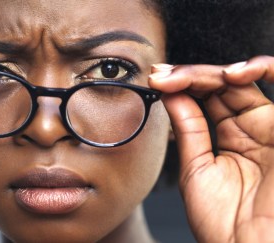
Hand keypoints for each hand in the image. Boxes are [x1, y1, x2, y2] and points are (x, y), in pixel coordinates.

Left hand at [149, 57, 273, 241]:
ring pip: (245, 81)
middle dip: (189, 76)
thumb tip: (170, 94)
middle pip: (221, 85)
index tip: (155, 81)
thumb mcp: (197, 168)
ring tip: (181, 77)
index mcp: (233, 139)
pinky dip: (264, 70)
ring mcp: (272, 126)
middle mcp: (254, 128)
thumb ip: (189, 129)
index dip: (181, 86)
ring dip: (213, 73)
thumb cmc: (223, 221)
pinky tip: (232, 74)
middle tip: (161, 77)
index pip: (206, 98)